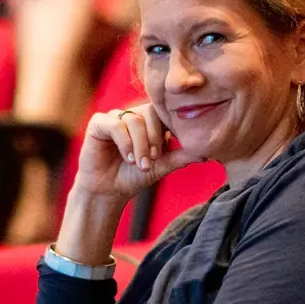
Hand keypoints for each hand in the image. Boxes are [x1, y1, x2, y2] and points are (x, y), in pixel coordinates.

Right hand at [73, 104, 203, 201]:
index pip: (165, 113)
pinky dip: (125, 142)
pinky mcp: (99, 123)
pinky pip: (115, 124)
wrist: (108, 191)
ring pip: (134, 120)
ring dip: (140, 145)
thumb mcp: (161, 166)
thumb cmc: (134, 177)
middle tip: (155, 159)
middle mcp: (133, 115)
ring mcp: (115, 117)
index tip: (170, 150)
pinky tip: (127, 158)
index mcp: (150, 121)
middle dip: (155, 137)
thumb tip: (205, 152)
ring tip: (141, 164)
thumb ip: (181, 157)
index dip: (170, 128)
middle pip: (150, 112)